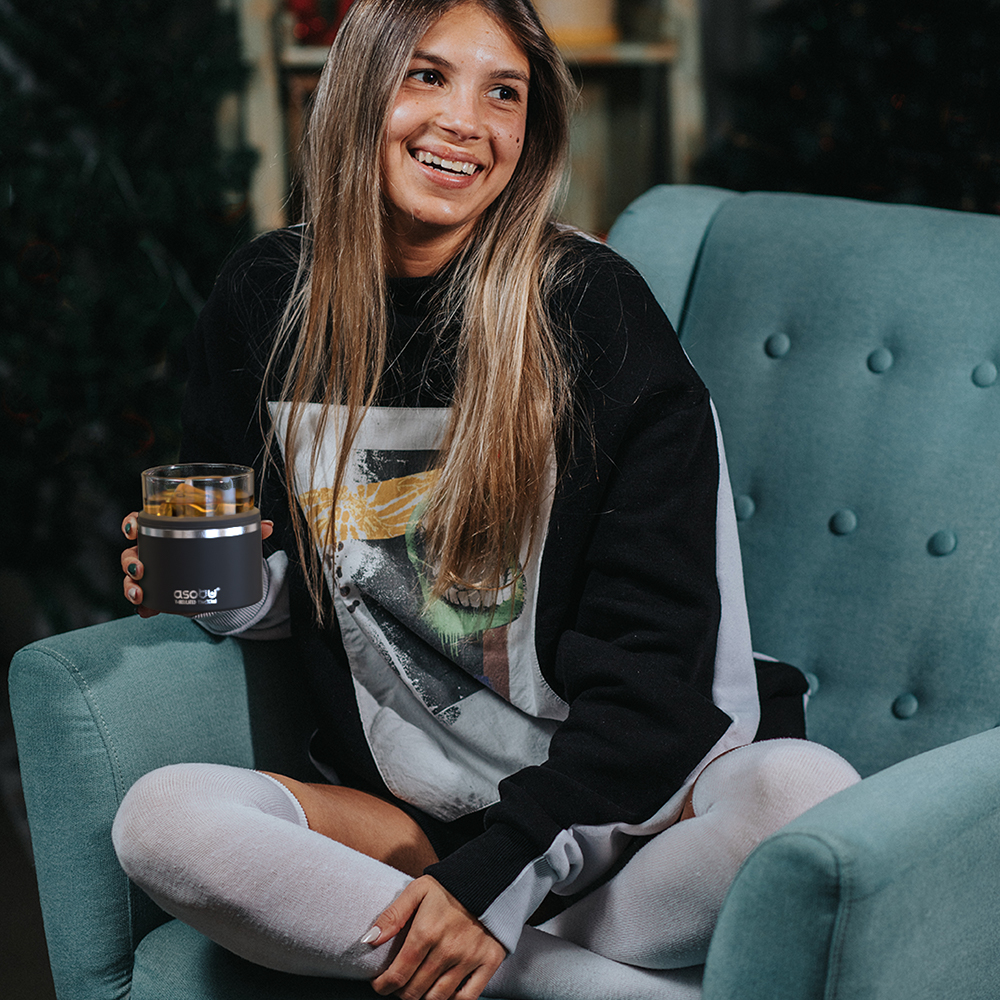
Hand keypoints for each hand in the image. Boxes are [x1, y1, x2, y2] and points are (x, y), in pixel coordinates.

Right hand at [121, 512, 272, 616]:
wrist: (221, 578)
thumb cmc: (216, 549)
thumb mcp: (230, 539)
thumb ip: (247, 532)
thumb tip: (268, 526)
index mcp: (167, 531)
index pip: (142, 522)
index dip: (132, 523)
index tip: (133, 528)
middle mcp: (156, 551)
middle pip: (131, 552)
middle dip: (129, 560)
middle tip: (140, 568)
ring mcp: (156, 574)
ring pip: (133, 577)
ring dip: (131, 586)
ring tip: (141, 593)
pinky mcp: (161, 594)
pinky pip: (146, 600)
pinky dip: (144, 606)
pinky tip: (146, 611)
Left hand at [367, 875, 505, 999]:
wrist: (489, 878)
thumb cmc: (449, 886)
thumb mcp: (417, 890)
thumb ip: (392, 915)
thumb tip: (369, 941)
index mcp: (426, 931)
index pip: (398, 974)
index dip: (383, 985)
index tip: (379, 984)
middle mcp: (448, 949)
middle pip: (415, 990)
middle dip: (400, 992)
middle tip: (398, 985)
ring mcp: (470, 958)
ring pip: (438, 998)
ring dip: (422, 999)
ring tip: (416, 990)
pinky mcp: (489, 962)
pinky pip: (468, 998)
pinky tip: (441, 995)